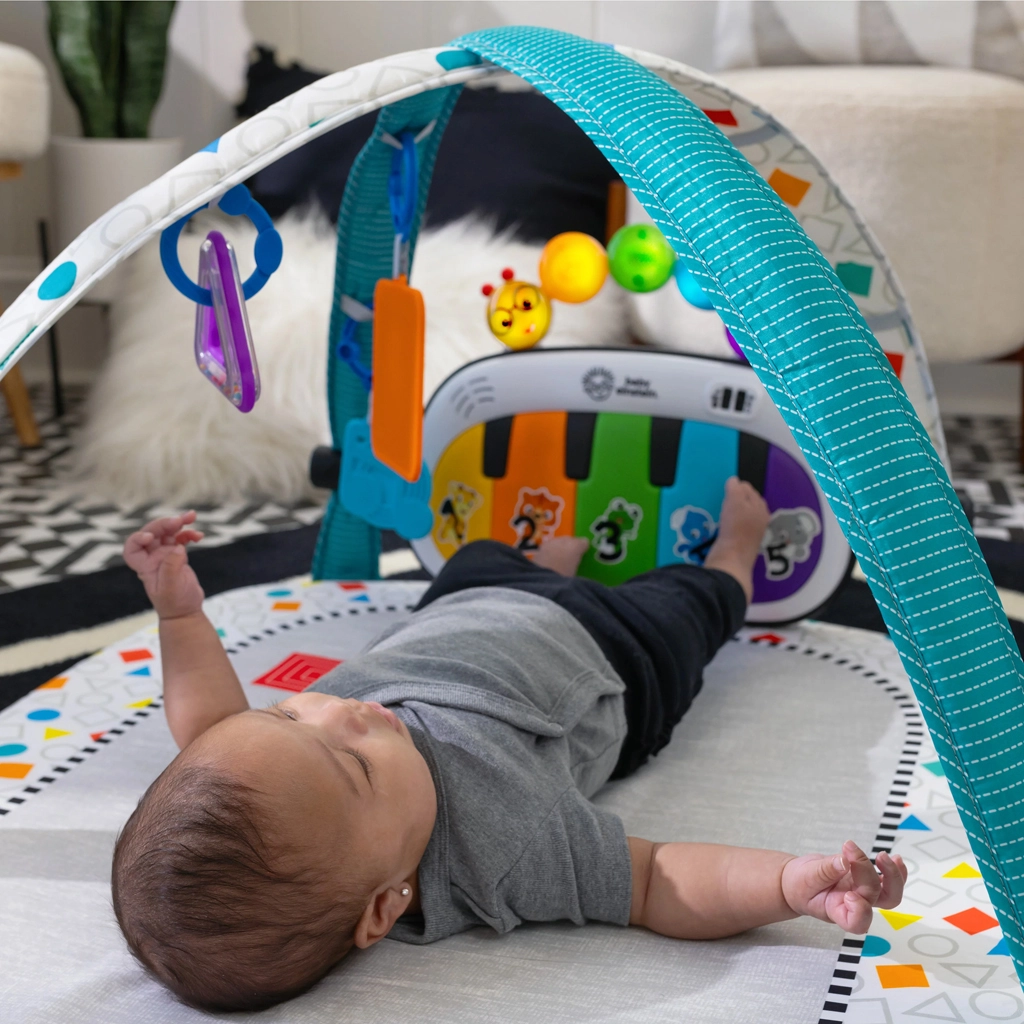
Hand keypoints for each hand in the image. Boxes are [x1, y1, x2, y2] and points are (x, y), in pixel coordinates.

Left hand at [123, 511, 204, 619]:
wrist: (186, 612)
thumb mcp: (171, 588)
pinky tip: (199, 536)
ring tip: (192, 516)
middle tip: (179, 520)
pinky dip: (189, 534)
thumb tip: (178, 548)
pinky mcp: (178, 555)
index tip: (150, 536)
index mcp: (145, 566)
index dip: (138, 538)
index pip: (132, 548)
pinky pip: (181, 539)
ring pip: (168, 533)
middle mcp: (153, 558)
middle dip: (164, 524)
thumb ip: (171, 567)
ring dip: (179, 523)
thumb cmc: (175, 603)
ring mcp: (165, 555)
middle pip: (153, 534)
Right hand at [781, 840, 906, 932]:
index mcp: (837, 911)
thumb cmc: (799, 885)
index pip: (857, 922)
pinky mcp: (865, 881)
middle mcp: (855, 906)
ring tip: (883, 856)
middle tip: (852, 852)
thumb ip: (824, 870)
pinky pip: (887, 881)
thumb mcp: (805, 877)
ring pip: (890, 894)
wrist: (799, 881)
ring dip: (893, 876)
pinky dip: (894, 870)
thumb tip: (844, 860)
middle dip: (869, 875)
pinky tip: (895, 859)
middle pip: (875, 899)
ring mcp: (863, 893)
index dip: (860, 910)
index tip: (849, 894)